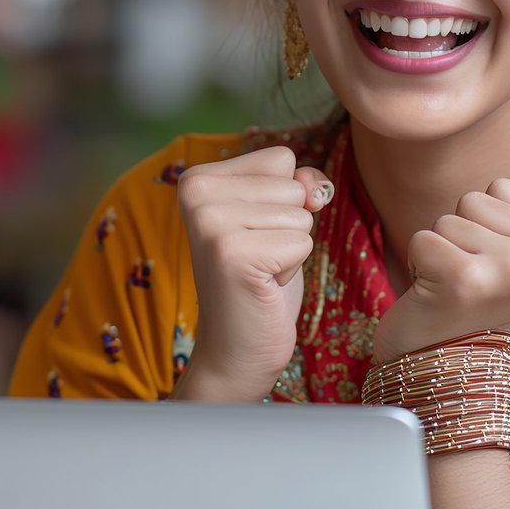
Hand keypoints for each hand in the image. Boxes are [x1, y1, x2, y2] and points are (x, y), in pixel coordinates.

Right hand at [171, 146, 331, 401]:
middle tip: (256, 259)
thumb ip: (298, 185)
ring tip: (257, 272)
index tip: (254, 234)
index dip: (283, 200)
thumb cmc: (260, 280)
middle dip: (288, 227)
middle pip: (293, 186)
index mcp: (198, 177)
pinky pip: (302, 243)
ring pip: (300, 216)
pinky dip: (291, 270)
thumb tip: (314, 187)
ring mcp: (210, 221)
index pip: (280, 158)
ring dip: (290, 250)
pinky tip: (260, 286)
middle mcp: (196, 191)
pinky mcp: (232, 253)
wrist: (235, 349)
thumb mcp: (278, 219)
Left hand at [370, 178, 509, 364]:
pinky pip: (421, 238)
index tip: (496, 265)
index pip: (502, 188)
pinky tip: (437, 295)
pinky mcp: (466, 279)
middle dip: (461, 236)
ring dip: (442, 251)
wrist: (450, 368)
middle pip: (473, 200)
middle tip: (473, 279)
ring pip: (447, 218)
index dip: (486, 223)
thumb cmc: (479, 300)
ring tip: (457, 288)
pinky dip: (420, 265)